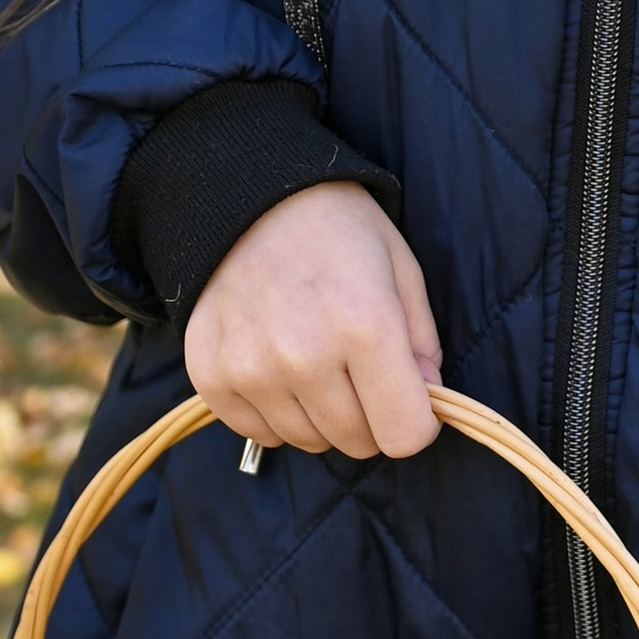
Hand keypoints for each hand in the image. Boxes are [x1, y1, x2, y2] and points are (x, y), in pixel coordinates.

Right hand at [184, 183, 442, 459]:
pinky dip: (276, 412)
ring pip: (309, 442)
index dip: (417, 421)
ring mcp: (250, 369)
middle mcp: (304, 355)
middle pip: (358, 443)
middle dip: (371, 417)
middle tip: (359, 369)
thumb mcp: (401, 269)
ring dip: (322, 416)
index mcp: (365, 325)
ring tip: (316, 358)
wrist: (247, 195)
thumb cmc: (338, 229)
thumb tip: (427, 401)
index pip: (405, 434)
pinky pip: (260, 433)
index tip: (409, 396)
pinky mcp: (211, 376)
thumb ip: (422, 343)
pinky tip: (278, 365)